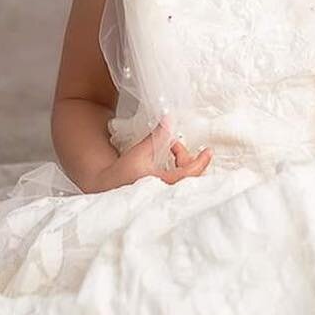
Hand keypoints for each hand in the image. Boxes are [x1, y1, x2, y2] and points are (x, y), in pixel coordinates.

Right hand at [92, 117, 212, 190]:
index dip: (201, 161)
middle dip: (186, 157)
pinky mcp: (161, 196)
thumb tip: (169, 118)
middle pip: (189, 176)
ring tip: (170, 150)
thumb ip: (158, 136)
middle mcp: (167, 193)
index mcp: (163, 183)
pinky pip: (177, 183)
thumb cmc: (122, 173)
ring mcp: (164, 196)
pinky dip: (177, 170)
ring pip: (184, 179)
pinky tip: (167, 163)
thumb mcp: (140, 152)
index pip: (190, 173)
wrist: (107, 188)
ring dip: (181, 163)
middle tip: (175, 145)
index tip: (208, 151)